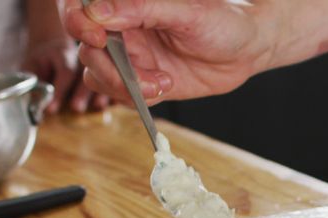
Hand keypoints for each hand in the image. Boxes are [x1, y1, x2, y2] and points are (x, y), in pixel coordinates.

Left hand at [22, 37, 111, 113]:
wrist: (57, 47)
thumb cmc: (43, 61)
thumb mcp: (31, 66)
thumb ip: (32, 81)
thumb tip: (28, 100)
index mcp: (62, 54)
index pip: (64, 72)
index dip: (59, 91)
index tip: (51, 109)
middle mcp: (82, 59)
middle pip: (85, 75)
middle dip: (81, 93)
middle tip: (76, 108)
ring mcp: (97, 64)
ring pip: (103, 77)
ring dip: (102, 94)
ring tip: (99, 106)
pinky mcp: (108, 73)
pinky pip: (116, 81)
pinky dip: (116, 93)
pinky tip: (116, 103)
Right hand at [61, 0, 280, 104]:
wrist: (248, 49)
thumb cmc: (223, 21)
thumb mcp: (186, 12)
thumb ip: (141, 9)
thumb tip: (98, 11)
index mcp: (128, 5)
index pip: (82, 10)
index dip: (79, 23)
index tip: (97, 37)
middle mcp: (124, 30)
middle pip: (87, 50)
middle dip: (108, 69)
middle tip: (140, 78)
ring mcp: (132, 57)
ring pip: (98, 76)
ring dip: (124, 87)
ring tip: (161, 84)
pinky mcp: (144, 81)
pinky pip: (121, 95)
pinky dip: (137, 98)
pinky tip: (164, 87)